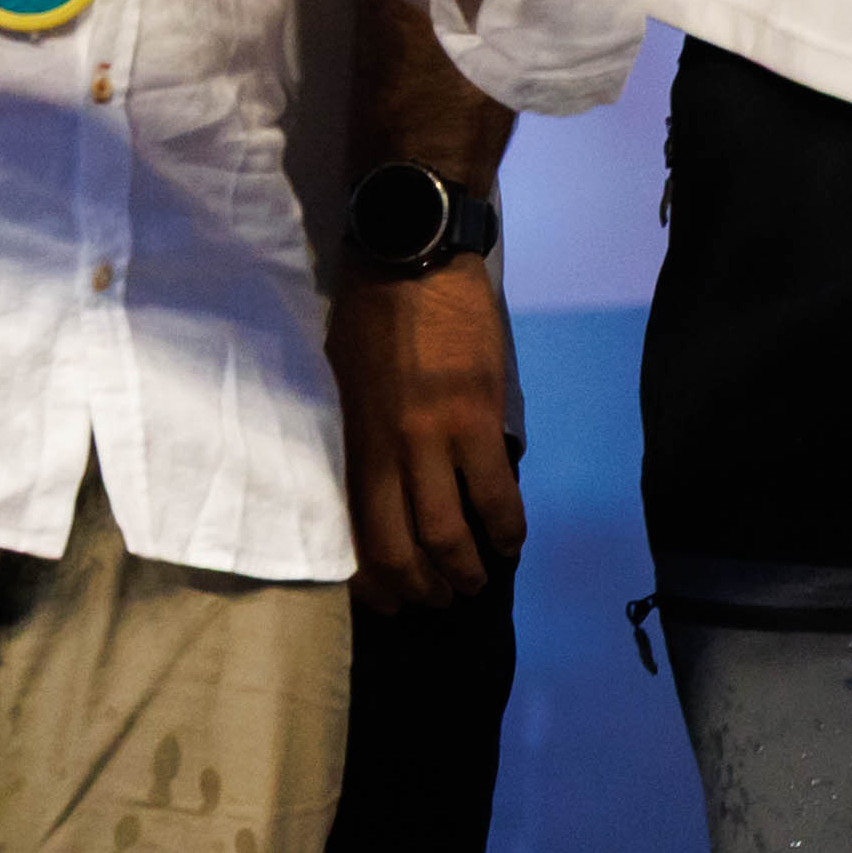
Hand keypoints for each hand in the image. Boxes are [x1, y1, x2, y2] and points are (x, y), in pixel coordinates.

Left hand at [326, 255, 525, 607]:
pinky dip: (508, 526)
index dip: (376, 582)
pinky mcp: (479, 414)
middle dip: (425, 589)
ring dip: (470, 570)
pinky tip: (512, 541)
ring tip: (479, 580)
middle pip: (409, 547)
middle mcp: (391, 448)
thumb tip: (371, 486)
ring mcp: (437, 435)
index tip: (389, 601)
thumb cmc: (367, 309)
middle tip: (440, 599)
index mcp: (354, 439)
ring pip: (455, 532)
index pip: (361, 533)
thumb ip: (356, 435)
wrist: (412, 251)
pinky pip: (497, 490)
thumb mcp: (339, 376)